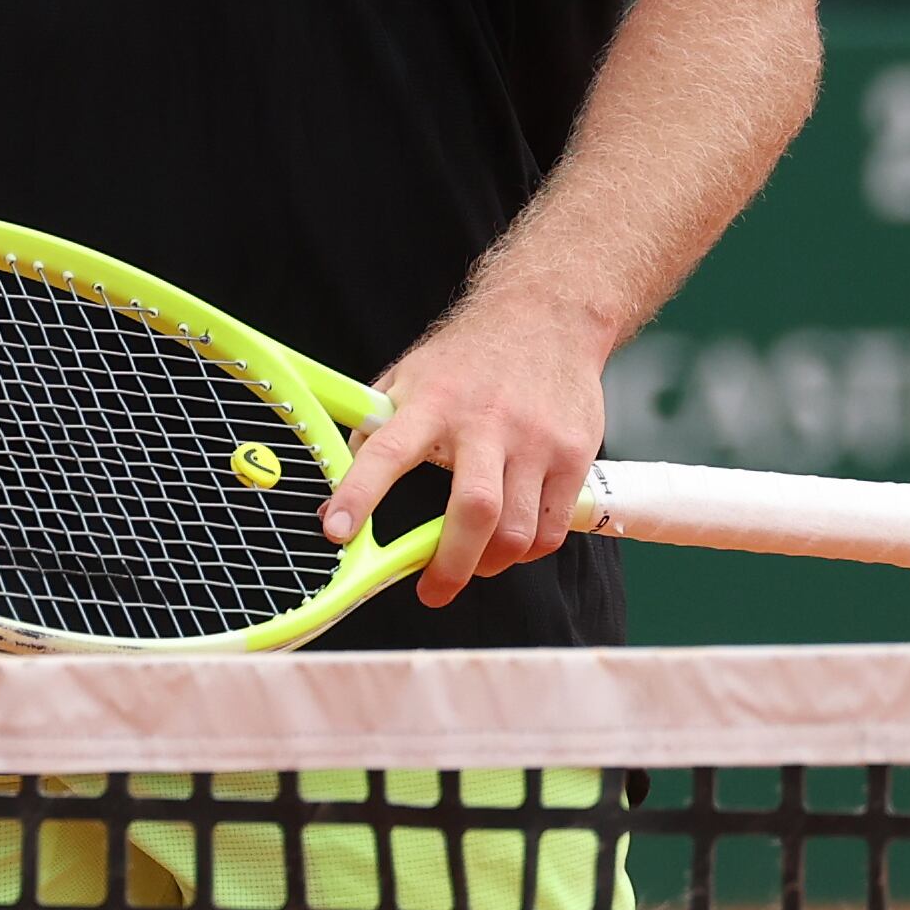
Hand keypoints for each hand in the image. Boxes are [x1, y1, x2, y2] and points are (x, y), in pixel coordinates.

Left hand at [321, 295, 609, 605]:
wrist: (546, 319)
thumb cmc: (468, 358)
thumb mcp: (409, 377)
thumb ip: (377, 428)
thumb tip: (337, 489)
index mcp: (431, 401)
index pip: (386, 451)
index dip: (359, 494)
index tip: (335, 532)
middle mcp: (485, 422)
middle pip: (473, 510)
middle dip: (450, 564)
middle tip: (431, 590)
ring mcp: (535, 441)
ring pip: (517, 530)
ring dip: (488, 564)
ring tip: (471, 564)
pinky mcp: (574, 455)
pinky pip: (551, 528)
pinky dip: (526, 551)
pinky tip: (509, 545)